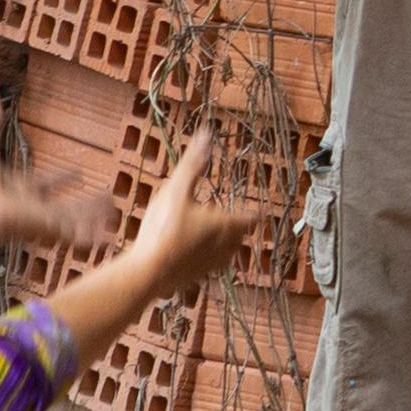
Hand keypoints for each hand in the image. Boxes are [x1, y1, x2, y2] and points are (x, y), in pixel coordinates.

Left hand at [0, 98, 115, 257]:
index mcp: (18, 189)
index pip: (44, 184)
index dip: (61, 178)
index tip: (78, 172)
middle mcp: (32, 207)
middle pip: (65, 205)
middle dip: (87, 202)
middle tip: (106, 196)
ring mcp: (41, 220)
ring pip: (76, 219)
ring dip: (96, 214)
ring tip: (115, 209)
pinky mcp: (48, 229)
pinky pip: (76, 235)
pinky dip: (94, 235)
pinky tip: (109, 234)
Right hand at [131, 135, 264, 295]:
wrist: (147, 272)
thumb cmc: (163, 227)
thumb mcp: (177, 189)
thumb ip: (193, 163)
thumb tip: (207, 133)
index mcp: (227, 224)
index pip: (253, 217)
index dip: (257, 211)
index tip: (262, 208)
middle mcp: (226, 246)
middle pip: (240, 234)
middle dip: (238, 225)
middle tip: (235, 216)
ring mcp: (213, 265)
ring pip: (227, 251)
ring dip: (223, 240)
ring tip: (214, 232)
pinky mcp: (198, 277)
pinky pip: (209, 263)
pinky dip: (206, 254)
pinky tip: (192, 249)